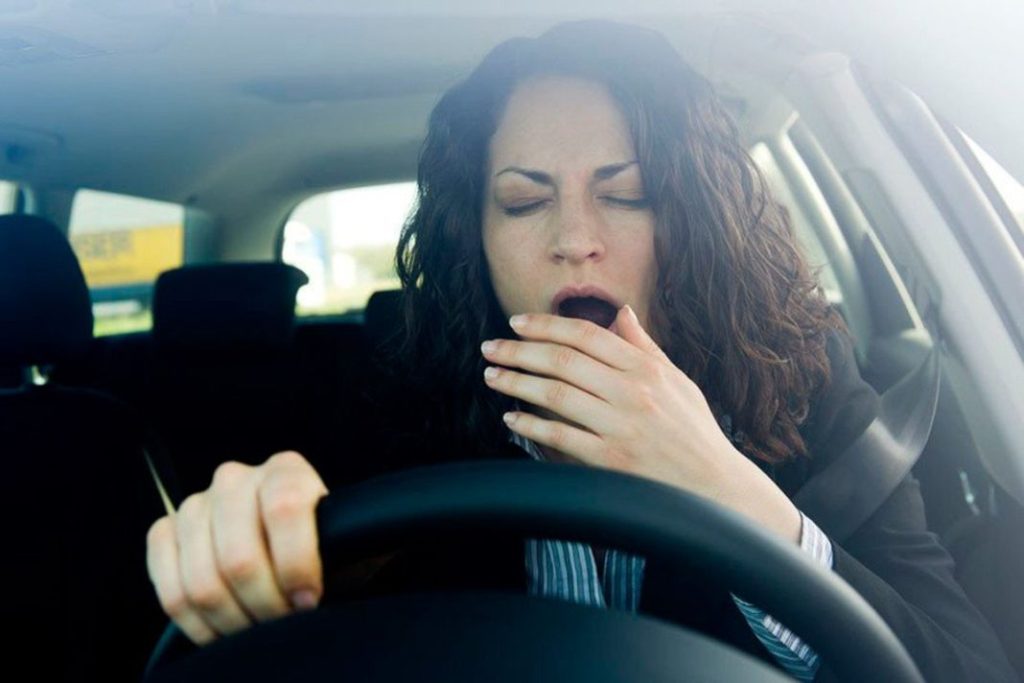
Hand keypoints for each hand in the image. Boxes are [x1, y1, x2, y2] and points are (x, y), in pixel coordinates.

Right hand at [146, 451, 327, 644]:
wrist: (286, 542)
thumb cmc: (321, 546)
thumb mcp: (342, 541)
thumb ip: (337, 552)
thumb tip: (311, 592)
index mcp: (285, 471)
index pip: (285, 508)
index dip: (297, 564)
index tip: (309, 600)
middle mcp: (235, 479)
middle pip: (239, 557)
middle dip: (264, 605)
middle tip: (282, 623)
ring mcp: (196, 504)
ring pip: (203, 581)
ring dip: (232, 620)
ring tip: (257, 629)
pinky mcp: (165, 531)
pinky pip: (170, 590)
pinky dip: (197, 623)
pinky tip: (224, 629)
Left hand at [481, 306, 800, 542]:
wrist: (716, 489)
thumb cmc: (695, 433)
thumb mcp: (677, 382)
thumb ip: (644, 346)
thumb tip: (621, 311)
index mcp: (647, 368)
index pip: (587, 335)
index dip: (547, 325)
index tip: (517, 323)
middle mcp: (634, 393)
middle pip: (563, 360)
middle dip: (519, 351)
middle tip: (489, 348)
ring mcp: (622, 427)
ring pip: (557, 395)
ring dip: (517, 382)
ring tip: (492, 376)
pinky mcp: (612, 461)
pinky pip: (561, 437)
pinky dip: (532, 426)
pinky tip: (511, 418)